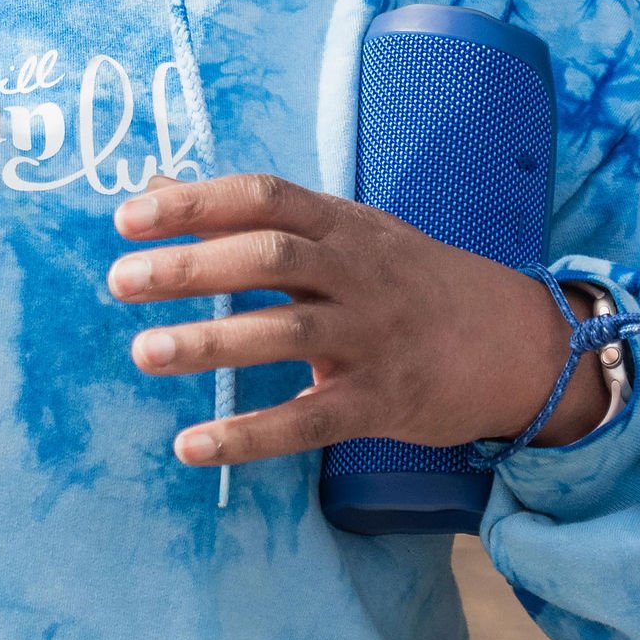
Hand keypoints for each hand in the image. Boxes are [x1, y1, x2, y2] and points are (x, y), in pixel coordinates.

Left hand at [107, 171, 609, 471]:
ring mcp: (373, 337)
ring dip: (209, 343)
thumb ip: (268, 219)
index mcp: (346, 224)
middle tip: (120, 280)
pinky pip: (307, 421)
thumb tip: (162, 193)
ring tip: (143, 352)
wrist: (518, 343)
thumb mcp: (352, 232)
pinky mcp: (381, 401)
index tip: (128, 216)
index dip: (194, 202)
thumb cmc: (413, 281)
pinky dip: (248, 436)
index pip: (263, 196)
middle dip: (189, 267)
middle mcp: (359, 273)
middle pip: (268, 258)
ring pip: (283, 334)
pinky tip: (191, 445)